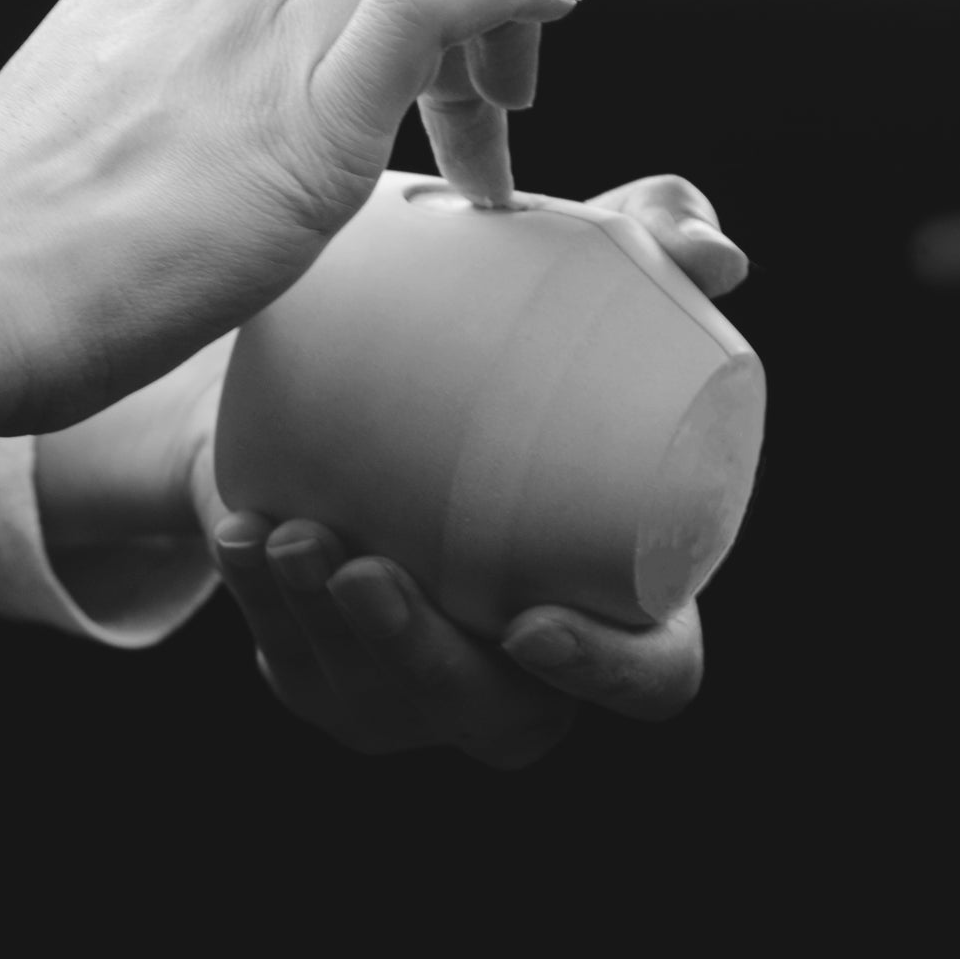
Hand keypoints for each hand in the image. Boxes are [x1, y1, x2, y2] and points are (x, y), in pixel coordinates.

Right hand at [0, 0, 581, 439]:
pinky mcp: (303, 126)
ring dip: (497, 6)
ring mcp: (257, 42)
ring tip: (497, 125)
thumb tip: (250, 131)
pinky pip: (424, 1)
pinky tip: (537, 17)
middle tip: (480, 95)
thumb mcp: (107, 112)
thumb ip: (188, 86)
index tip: (414, 19)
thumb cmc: (15, 242)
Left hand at [204, 175, 745, 767]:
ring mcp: (423, 684)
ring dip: (322, 628)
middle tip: (358, 565)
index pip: (650, 680)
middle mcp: (525, 665)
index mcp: (619, 603)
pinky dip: (263, 600)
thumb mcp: (585, 287)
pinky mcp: (335, 671)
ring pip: (378, 697)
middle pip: (491, 711)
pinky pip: (297, 660)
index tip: (529, 622)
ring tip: (285, 533)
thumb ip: (658, 247)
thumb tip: (716, 253)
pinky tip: (243, 532)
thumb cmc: (511, 346)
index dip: (604, 674)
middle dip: (416, 653)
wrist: (382, 382)